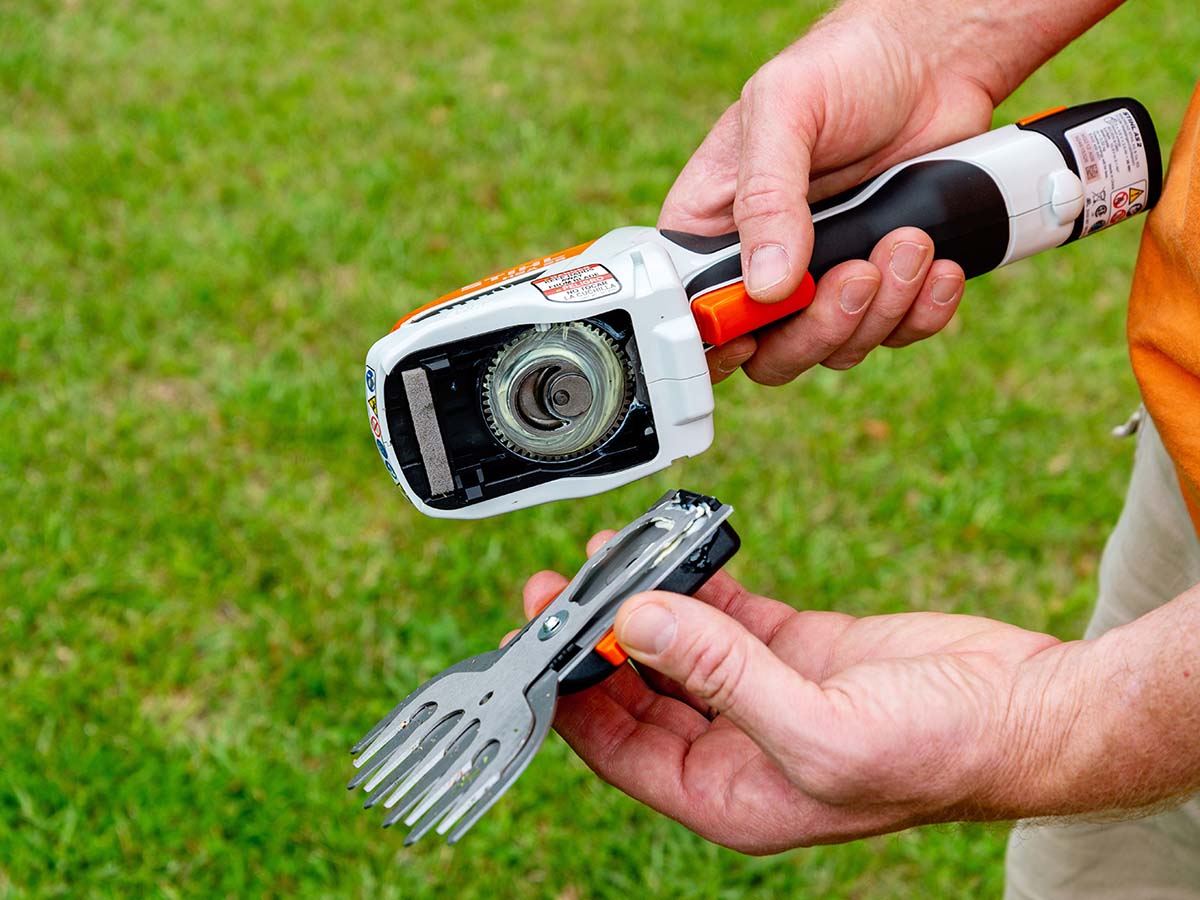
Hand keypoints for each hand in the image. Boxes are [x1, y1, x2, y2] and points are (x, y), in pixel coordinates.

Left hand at [520, 532, 1065, 853]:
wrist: (1031, 711)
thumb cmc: (942, 752)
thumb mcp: (821, 728)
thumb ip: (722, 675)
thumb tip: (638, 622)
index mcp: (729, 795)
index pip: (617, 748)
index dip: (570, 693)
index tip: (536, 637)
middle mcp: (737, 749)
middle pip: (638, 692)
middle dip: (597, 639)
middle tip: (560, 584)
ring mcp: (764, 694)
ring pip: (677, 646)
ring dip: (643, 602)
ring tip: (610, 552)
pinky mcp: (795, 650)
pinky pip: (725, 615)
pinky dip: (697, 582)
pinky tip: (674, 550)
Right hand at [662, 3, 998, 383]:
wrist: (932, 59)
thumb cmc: (841, 68)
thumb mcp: (786, 110)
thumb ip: (766, 196)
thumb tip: (766, 288)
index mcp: (713, 230)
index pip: (695, 315)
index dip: (718, 344)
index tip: (753, 337)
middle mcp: (763, 266)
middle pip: (771, 353)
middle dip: (820, 328)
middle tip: (857, 275)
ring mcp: (824, 279)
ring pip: (837, 348)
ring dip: (882, 310)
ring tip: (911, 239)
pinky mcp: (884, 283)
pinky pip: (896, 333)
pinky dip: (924, 312)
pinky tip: (940, 267)